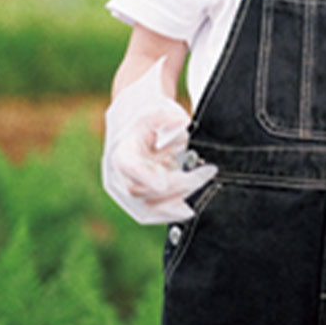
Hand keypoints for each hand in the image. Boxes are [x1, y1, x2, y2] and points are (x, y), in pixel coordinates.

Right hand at [102, 58, 217, 223]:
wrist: (135, 129)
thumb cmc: (149, 119)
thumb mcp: (157, 109)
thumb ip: (167, 115)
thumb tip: (182, 122)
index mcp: (120, 152)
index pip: (128, 167)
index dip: (144, 177)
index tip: (164, 181)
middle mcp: (117, 177)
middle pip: (144, 190)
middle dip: (179, 184)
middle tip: (208, 171)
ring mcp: (125, 193)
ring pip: (147, 207)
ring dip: (178, 199)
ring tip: (203, 182)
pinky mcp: (136, 204)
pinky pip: (150, 214)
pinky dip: (170, 213)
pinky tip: (189, 208)